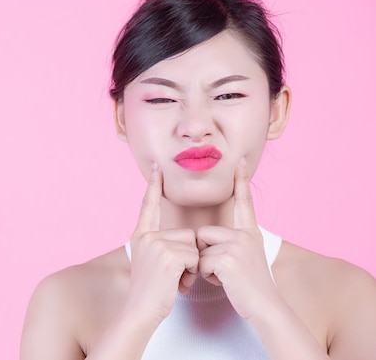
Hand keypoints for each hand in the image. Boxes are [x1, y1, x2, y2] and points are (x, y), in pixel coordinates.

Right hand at [126, 162, 198, 325]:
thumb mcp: (152, 263)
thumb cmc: (151, 292)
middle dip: (188, 257)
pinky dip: (191, 274)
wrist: (140, 311)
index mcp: (142, 235)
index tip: (157, 167)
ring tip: (175, 281)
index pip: (149, 206)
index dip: (153, 186)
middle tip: (173, 277)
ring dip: (191, 267)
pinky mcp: (168, 255)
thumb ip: (162, 247)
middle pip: (186, 234)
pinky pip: (194, 257)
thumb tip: (186, 243)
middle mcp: (147, 236)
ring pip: (193, 246)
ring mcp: (156, 244)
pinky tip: (177, 284)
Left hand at [196, 158, 279, 320]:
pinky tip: (226, 282)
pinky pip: (201, 262)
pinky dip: (208, 276)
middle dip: (206, 253)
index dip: (241, 181)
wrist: (265, 307)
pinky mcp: (227, 258)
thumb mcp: (246, 257)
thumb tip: (205, 237)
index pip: (243, 202)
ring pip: (201, 248)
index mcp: (250, 232)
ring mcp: (237, 245)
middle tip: (227, 270)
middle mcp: (245, 234)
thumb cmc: (250, 287)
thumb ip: (231, 243)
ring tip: (227, 277)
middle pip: (204, 233)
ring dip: (206, 266)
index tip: (240, 160)